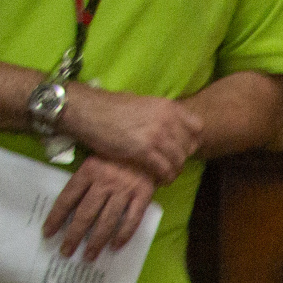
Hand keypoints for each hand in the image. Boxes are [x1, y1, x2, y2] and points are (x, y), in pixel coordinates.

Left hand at [42, 156, 154, 260]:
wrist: (148, 149)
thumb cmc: (116, 157)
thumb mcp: (94, 161)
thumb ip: (82, 181)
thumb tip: (65, 206)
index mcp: (88, 171)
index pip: (67, 198)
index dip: (56, 217)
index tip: (48, 233)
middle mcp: (105, 182)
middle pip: (86, 213)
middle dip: (74, 235)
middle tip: (66, 251)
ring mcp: (125, 190)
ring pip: (108, 220)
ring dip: (97, 241)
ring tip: (88, 256)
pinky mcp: (143, 196)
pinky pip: (132, 219)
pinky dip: (124, 235)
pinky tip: (115, 247)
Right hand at [59, 85, 200, 183]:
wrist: (85, 110)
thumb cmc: (109, 107)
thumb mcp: (141, 103)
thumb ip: (160, 114)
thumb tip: (172, 125)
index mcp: (167, 106)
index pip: (198, 128)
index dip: (192, 140)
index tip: (182, 146)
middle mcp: (166, 120)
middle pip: (189, 148)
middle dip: (181, 158)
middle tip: (171, 163)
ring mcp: (157, 136)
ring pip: (179, 161)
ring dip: (174, 170)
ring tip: (165, 173)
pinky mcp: (145, 151)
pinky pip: (166, 171)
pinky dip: (165, 178)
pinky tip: (159, 180)